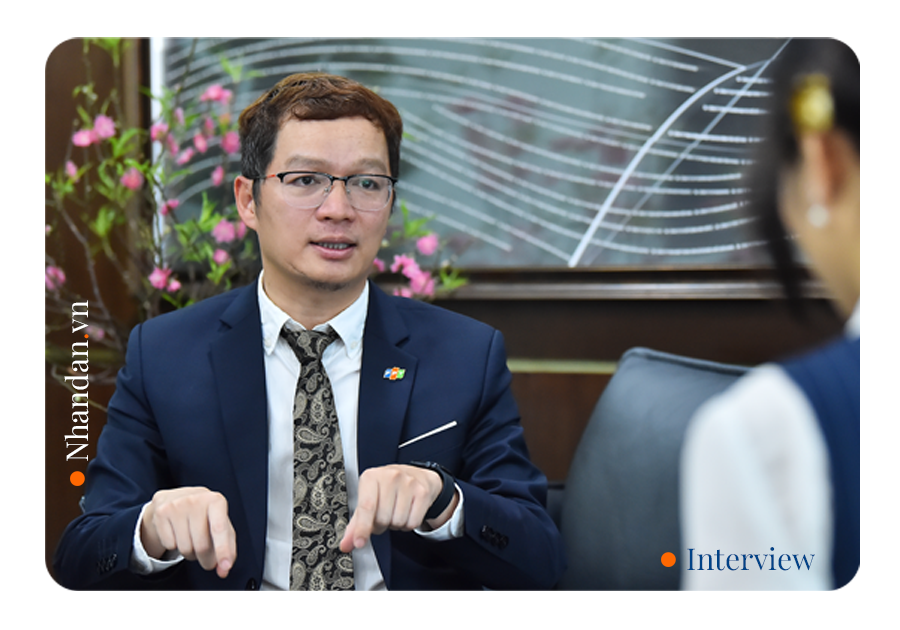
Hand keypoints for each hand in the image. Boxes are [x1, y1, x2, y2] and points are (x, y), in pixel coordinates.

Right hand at [140, 486, 236, 578]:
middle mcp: (196, 499)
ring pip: (184, 548)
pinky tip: (177, 532)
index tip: (225, 566)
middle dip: (205, 558)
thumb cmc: (205, 515)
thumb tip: (224, 569)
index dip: (223, 550)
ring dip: (190, 553)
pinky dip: (175, 545)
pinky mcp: (161, 512)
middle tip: (206, 556)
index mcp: (215, 500)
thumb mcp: (220, 524)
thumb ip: (227, 548)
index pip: (219, 529)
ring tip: (191, 539)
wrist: (177, 498)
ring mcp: (176, 505)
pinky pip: (169, 545)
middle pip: (201, 545)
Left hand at [339, 465, 458, 552]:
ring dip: (396, 524)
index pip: (366, 507)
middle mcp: (390, 476)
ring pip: (398, 522)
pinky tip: (407, 512)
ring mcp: (408, 483)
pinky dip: (408, 524)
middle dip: (381, 524)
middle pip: (382, 519)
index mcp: (371, 477)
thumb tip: (346, 545)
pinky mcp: (423, 492)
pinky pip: (413, 523)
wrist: (415, 475)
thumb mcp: (368, 499)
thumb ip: (356, 524)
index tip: (359, 543)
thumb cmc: (387, 489)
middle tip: (383, 514)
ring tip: (395, 511)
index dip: (362, 528)